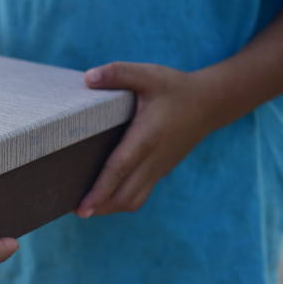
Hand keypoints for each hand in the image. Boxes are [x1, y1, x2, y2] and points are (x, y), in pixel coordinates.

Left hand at [77, 62, 217, 216]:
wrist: (210, 103)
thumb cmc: (174, 88)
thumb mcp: (147, 74)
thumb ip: (118, 73)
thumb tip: (87, 78)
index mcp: (147, 136)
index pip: (120, 168)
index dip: (100, 190)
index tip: (83, 207)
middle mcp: (153, 159)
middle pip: (124, 195)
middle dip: (99, 207)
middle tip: (72, 210)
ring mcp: (158, 169)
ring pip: (133, 200)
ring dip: (109, 208)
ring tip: (85, 207)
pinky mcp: (160, 171)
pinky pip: (140, 195)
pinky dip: (121, 202)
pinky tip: (104, 199)